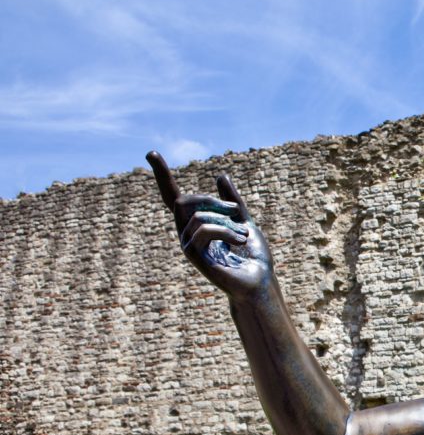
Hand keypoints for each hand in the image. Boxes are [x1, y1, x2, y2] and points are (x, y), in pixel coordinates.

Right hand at [147, 151, 273, 299]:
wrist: (260, 281)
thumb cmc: (253, 256)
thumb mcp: (244, 221)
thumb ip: (232, 202)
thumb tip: (221, 176)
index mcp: (196, 224)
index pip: (173, 196)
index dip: (162, 175)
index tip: (151, 153)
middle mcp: (187, 234)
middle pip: (184, 201)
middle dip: (212, 200)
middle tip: (236, 211)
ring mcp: (188, 246)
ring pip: (198, 215)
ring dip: (227, 220)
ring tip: (243, 235)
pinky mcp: (195, 257)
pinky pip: (203, 229)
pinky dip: (225, 230)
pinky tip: (240, 240)